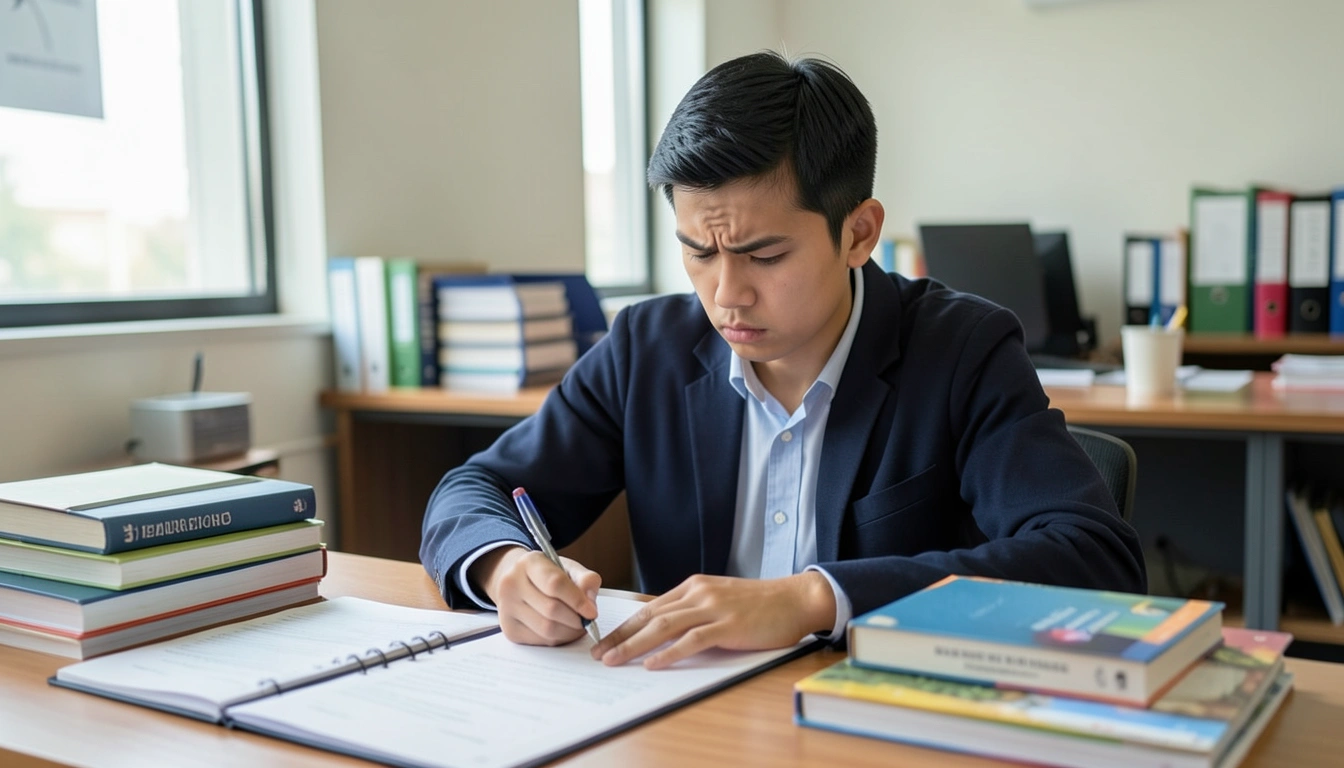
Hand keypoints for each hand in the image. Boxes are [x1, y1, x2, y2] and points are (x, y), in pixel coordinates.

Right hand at [471, 546, 600, 645]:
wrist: (518, 582)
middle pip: (551, 609)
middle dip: (575, 619)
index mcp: (529, 563)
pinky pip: (540, 640)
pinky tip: (563, 630)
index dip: (577, 600)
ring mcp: (506, 608)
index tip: (592, 612)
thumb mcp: (568, 568)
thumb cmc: (548, 576)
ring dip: (569, 632)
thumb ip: (585, 579)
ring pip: (546, 629)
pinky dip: (558, 639)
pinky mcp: (509, 629)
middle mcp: (511, 584)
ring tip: (578, 626)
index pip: (555, 583)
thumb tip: (590, 601)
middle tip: (587, 621)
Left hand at [590, 572, 835, 669]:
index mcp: (693, 586)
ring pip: (664, 626)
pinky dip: (670, 652)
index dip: (624, 626)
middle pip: (650, 616)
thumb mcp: (719, 599)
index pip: (650, 608)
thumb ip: (694, 610)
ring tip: (615, 660)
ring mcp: (713, 608)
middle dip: (620, 636)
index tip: (604, 641)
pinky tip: (653, 663)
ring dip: (635, 645)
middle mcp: (699, 593)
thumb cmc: (760, 604)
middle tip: (599, 654)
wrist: (795, 598)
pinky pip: (692, 640)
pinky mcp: (728, 625)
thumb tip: (665, 629)